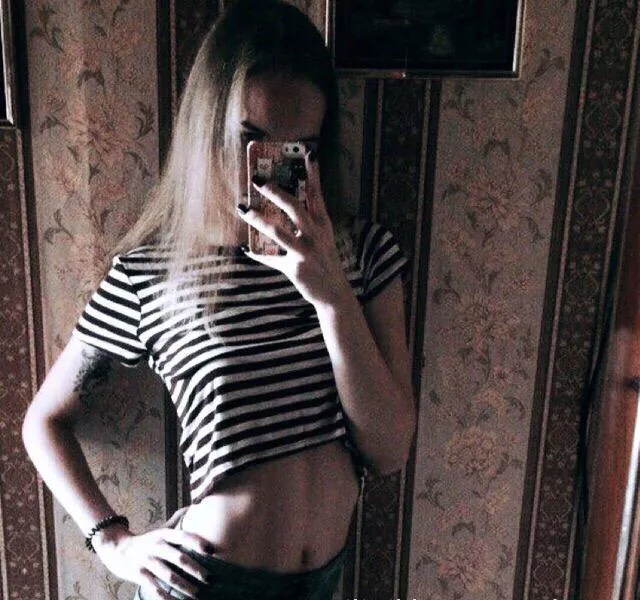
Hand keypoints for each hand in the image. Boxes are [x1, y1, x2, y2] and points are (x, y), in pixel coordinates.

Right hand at [93, 524, 213, 599]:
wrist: (117, 549)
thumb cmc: (147, 541)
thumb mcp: (161, 529)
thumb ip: (177, 520)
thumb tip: (194, 506)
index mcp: (164, 534)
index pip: (183, 536)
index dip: (196, 542)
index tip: (211, 550)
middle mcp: (156, 545)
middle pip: (178, 557)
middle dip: (195, 569)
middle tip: (209, 578)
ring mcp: (146, 560)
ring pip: (168, 575)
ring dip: (184, 586)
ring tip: (197, 594)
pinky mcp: (138, 574)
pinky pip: (154, 587)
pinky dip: (165, 596)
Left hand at [237, 151, 350, 307]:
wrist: (333, 293)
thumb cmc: (324, 261)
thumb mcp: (323, 238)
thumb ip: (308, 222)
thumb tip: (283, 205)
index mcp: (324, 225)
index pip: (318, 195)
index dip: (313, 174)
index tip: (308, 153)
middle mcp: (316, 236)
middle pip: (295, 208)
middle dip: (275, 192)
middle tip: (258, 180)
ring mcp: (306, 252)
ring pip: (278, 232)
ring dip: (258, 219)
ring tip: (243, 209)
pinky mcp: (295, 268)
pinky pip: (271, 259)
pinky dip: (257, 254)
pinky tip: (245, 248)